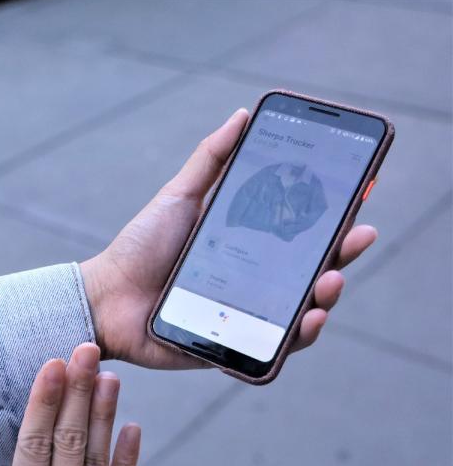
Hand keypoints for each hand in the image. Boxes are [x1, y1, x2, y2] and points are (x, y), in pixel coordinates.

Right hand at [0, 343, 139, 465]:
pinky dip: (129, 460)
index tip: (52, 366)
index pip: (35, 447)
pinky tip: (132, 429)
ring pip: (102, 462)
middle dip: (78, 392)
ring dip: (105, 415)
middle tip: (86, 350)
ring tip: (109, 376)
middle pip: (72, 443)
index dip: (45, 401)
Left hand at [79, 108, 378, 367]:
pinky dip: (296, 338)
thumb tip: (242, 115)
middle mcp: (254, 283)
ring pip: (302, 312)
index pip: (302, 234)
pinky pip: (274, 349)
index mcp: (248, 247)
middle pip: (312, 271)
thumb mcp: (178, 197)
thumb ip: (210, 159)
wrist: (106, 297)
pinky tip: (307, 320)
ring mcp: (246, 317)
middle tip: (357, 237)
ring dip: (326, 297)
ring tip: (330, 281)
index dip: (334, 218)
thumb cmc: (140, 247)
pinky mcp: (232, 348)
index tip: (360, 195)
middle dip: (343, 255)